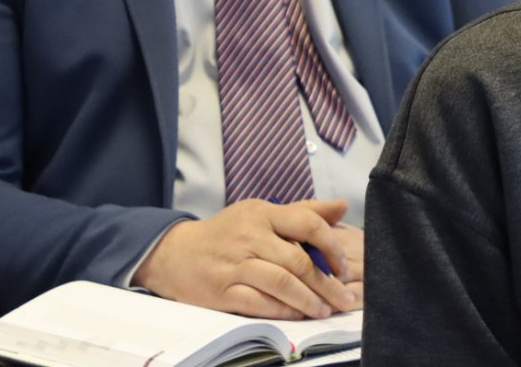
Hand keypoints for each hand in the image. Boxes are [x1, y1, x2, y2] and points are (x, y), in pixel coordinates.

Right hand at [132, 198, 360, 318]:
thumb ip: (303, 211)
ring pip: (280, 284)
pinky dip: (282, 311)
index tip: (344, 265)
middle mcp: (250, 236)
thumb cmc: (228, 232)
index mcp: (263, 213)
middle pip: (297, 261)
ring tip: (326, 310)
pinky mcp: (221, 291)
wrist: (175, 253)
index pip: (306, 223)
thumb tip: (342, 205)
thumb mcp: (262, 213)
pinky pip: (258, 303)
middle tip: (345, 298)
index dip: (331, 246)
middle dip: (327, 283)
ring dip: (308, 300)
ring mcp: (234, 264)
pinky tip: (298, 315)